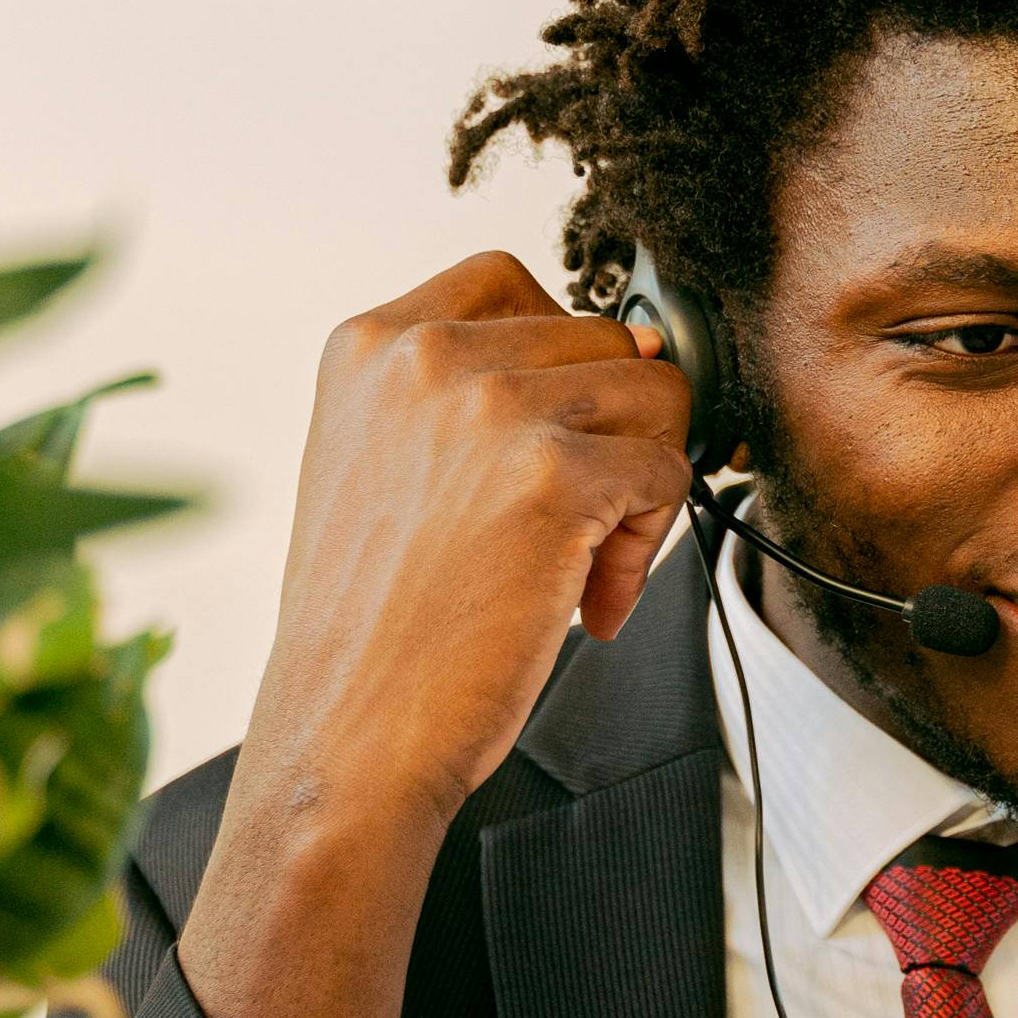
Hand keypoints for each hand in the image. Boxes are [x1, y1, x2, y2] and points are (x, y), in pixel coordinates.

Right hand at [179, 253, 693, 1017]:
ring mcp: (490, 407)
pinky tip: (587, 604)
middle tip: (570, 532)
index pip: (515, 282)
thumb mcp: (388, 467)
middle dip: (611, 436)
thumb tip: (648, 351)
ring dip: (638, 489)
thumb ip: (479, 399)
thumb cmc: (377, 624)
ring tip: (577, 570)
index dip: (561, 363)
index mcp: (370, 344)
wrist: (348, 735)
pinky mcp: (554, 474)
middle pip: (604, 338)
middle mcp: (426, 356)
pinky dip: (649, 544)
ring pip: (654, 396)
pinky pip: (669, 472)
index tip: (551, 441)